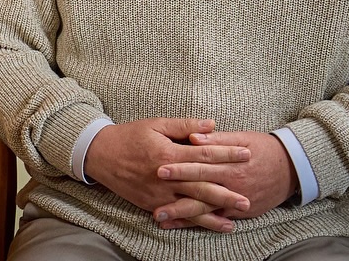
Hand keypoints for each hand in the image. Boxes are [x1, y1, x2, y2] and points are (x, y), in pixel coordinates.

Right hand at [82, 118, 251, 232]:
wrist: (100, 155)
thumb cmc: (130, 136)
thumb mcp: (156, 124)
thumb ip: (184, 126)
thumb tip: (211, 124)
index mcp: (168, 153)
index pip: (204, 154)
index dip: (227, 154)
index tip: (247, 154)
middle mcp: (165, 177)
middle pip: (202, 185)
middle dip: (227, 192)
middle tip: (248, 197)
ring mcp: (159, 194)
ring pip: (192, 205)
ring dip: (216, 212)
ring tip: (237, 216)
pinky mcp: (153, 204)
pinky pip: (179, 215)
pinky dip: (196, 221)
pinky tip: (213, 224)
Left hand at [151, 130, 297, 228]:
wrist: (291, 168)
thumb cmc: (263, 148)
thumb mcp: (242, 137)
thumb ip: (216, 139)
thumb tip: (193, 135)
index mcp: (230, 164)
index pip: (200, 166)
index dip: (179, 168)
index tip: (159, 169)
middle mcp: (232, 185)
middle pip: (199, 193)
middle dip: (176, 199)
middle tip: (154, 204)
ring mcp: (236, 202)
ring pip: (206, 211)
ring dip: (183, 217)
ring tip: (161, 219)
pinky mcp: (241, 213)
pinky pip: (217, 220)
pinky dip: (199, 223)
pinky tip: (181, 225)